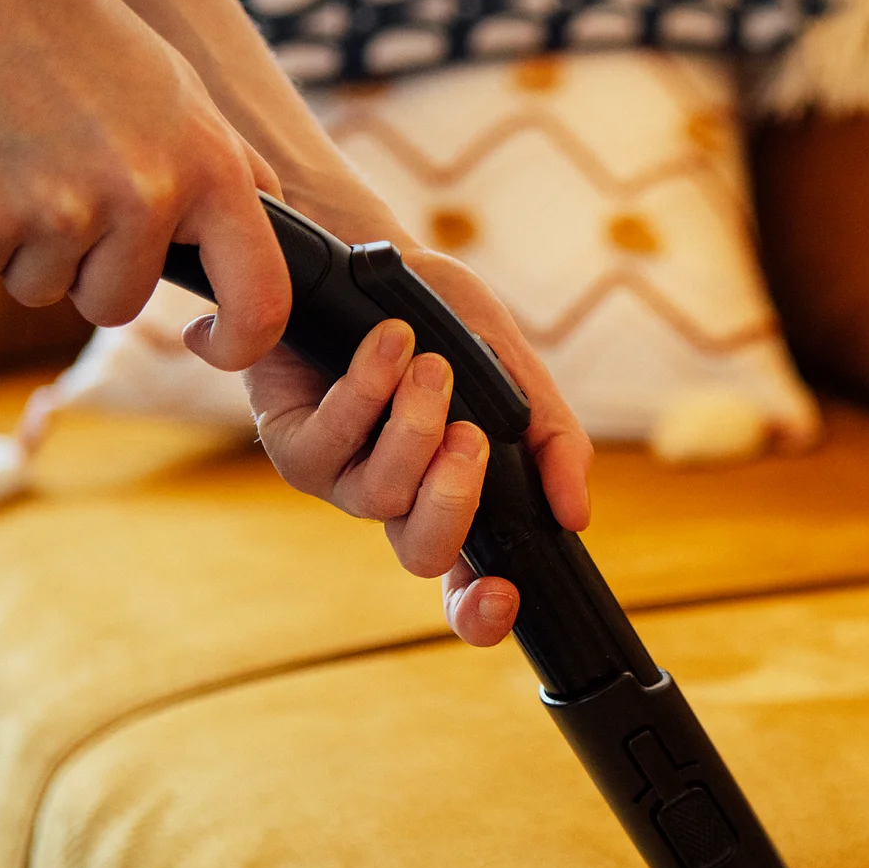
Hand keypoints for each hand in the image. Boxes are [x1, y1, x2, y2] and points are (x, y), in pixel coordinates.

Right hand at [0, 0, 289, 369]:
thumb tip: (275, 242)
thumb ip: (233, 179)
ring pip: (49, 288)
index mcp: (214, 174)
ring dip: (38, 247)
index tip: (211, 344)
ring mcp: (65, 209)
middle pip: (115, 304)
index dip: (239, 344)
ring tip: (39, 168)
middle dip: (92, 266)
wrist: (2, 3)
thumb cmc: (99, 53)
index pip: (260, 302)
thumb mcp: (192, 108)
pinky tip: (2, 172)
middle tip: (77, 191)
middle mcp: (147, 196)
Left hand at [244, 245, 593, 647]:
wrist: (365, 257)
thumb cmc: (442, 319)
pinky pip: (331, 443)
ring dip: (413, 427)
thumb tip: (577, 516)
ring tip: (431, 365)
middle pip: (424, 553)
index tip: (503, 594)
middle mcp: (396, 498)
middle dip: (454, 499)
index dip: (480, 611)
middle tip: (472, 436)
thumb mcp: (515, 371)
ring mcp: (342, 477)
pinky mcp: (291, 444)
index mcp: (453, 495)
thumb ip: (552, 440)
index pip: (468, 583)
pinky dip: (367, 391)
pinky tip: (388, 345)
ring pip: (380, 495)